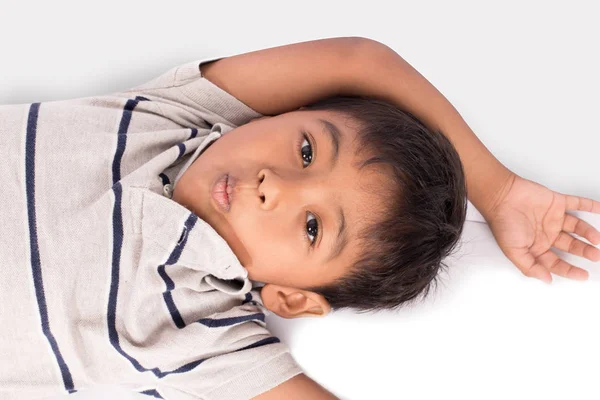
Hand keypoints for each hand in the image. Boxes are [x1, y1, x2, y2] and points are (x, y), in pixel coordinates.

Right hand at [484, 173, 599, 282]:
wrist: (501, 197)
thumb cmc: (503, 223)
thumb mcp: (513, 251)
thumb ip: (529, 267)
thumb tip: (546, 279)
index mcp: (536, 247)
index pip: (556, 262)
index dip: (570, 270)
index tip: (583, 275)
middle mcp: (546, 234)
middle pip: (570, 246)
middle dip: (584, 251)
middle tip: (595, 256)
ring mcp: (552, 218)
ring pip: (576, 227)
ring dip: (588, 233)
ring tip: (597, 239)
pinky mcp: (556, 202)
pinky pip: (577, 204)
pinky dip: (590, 206)